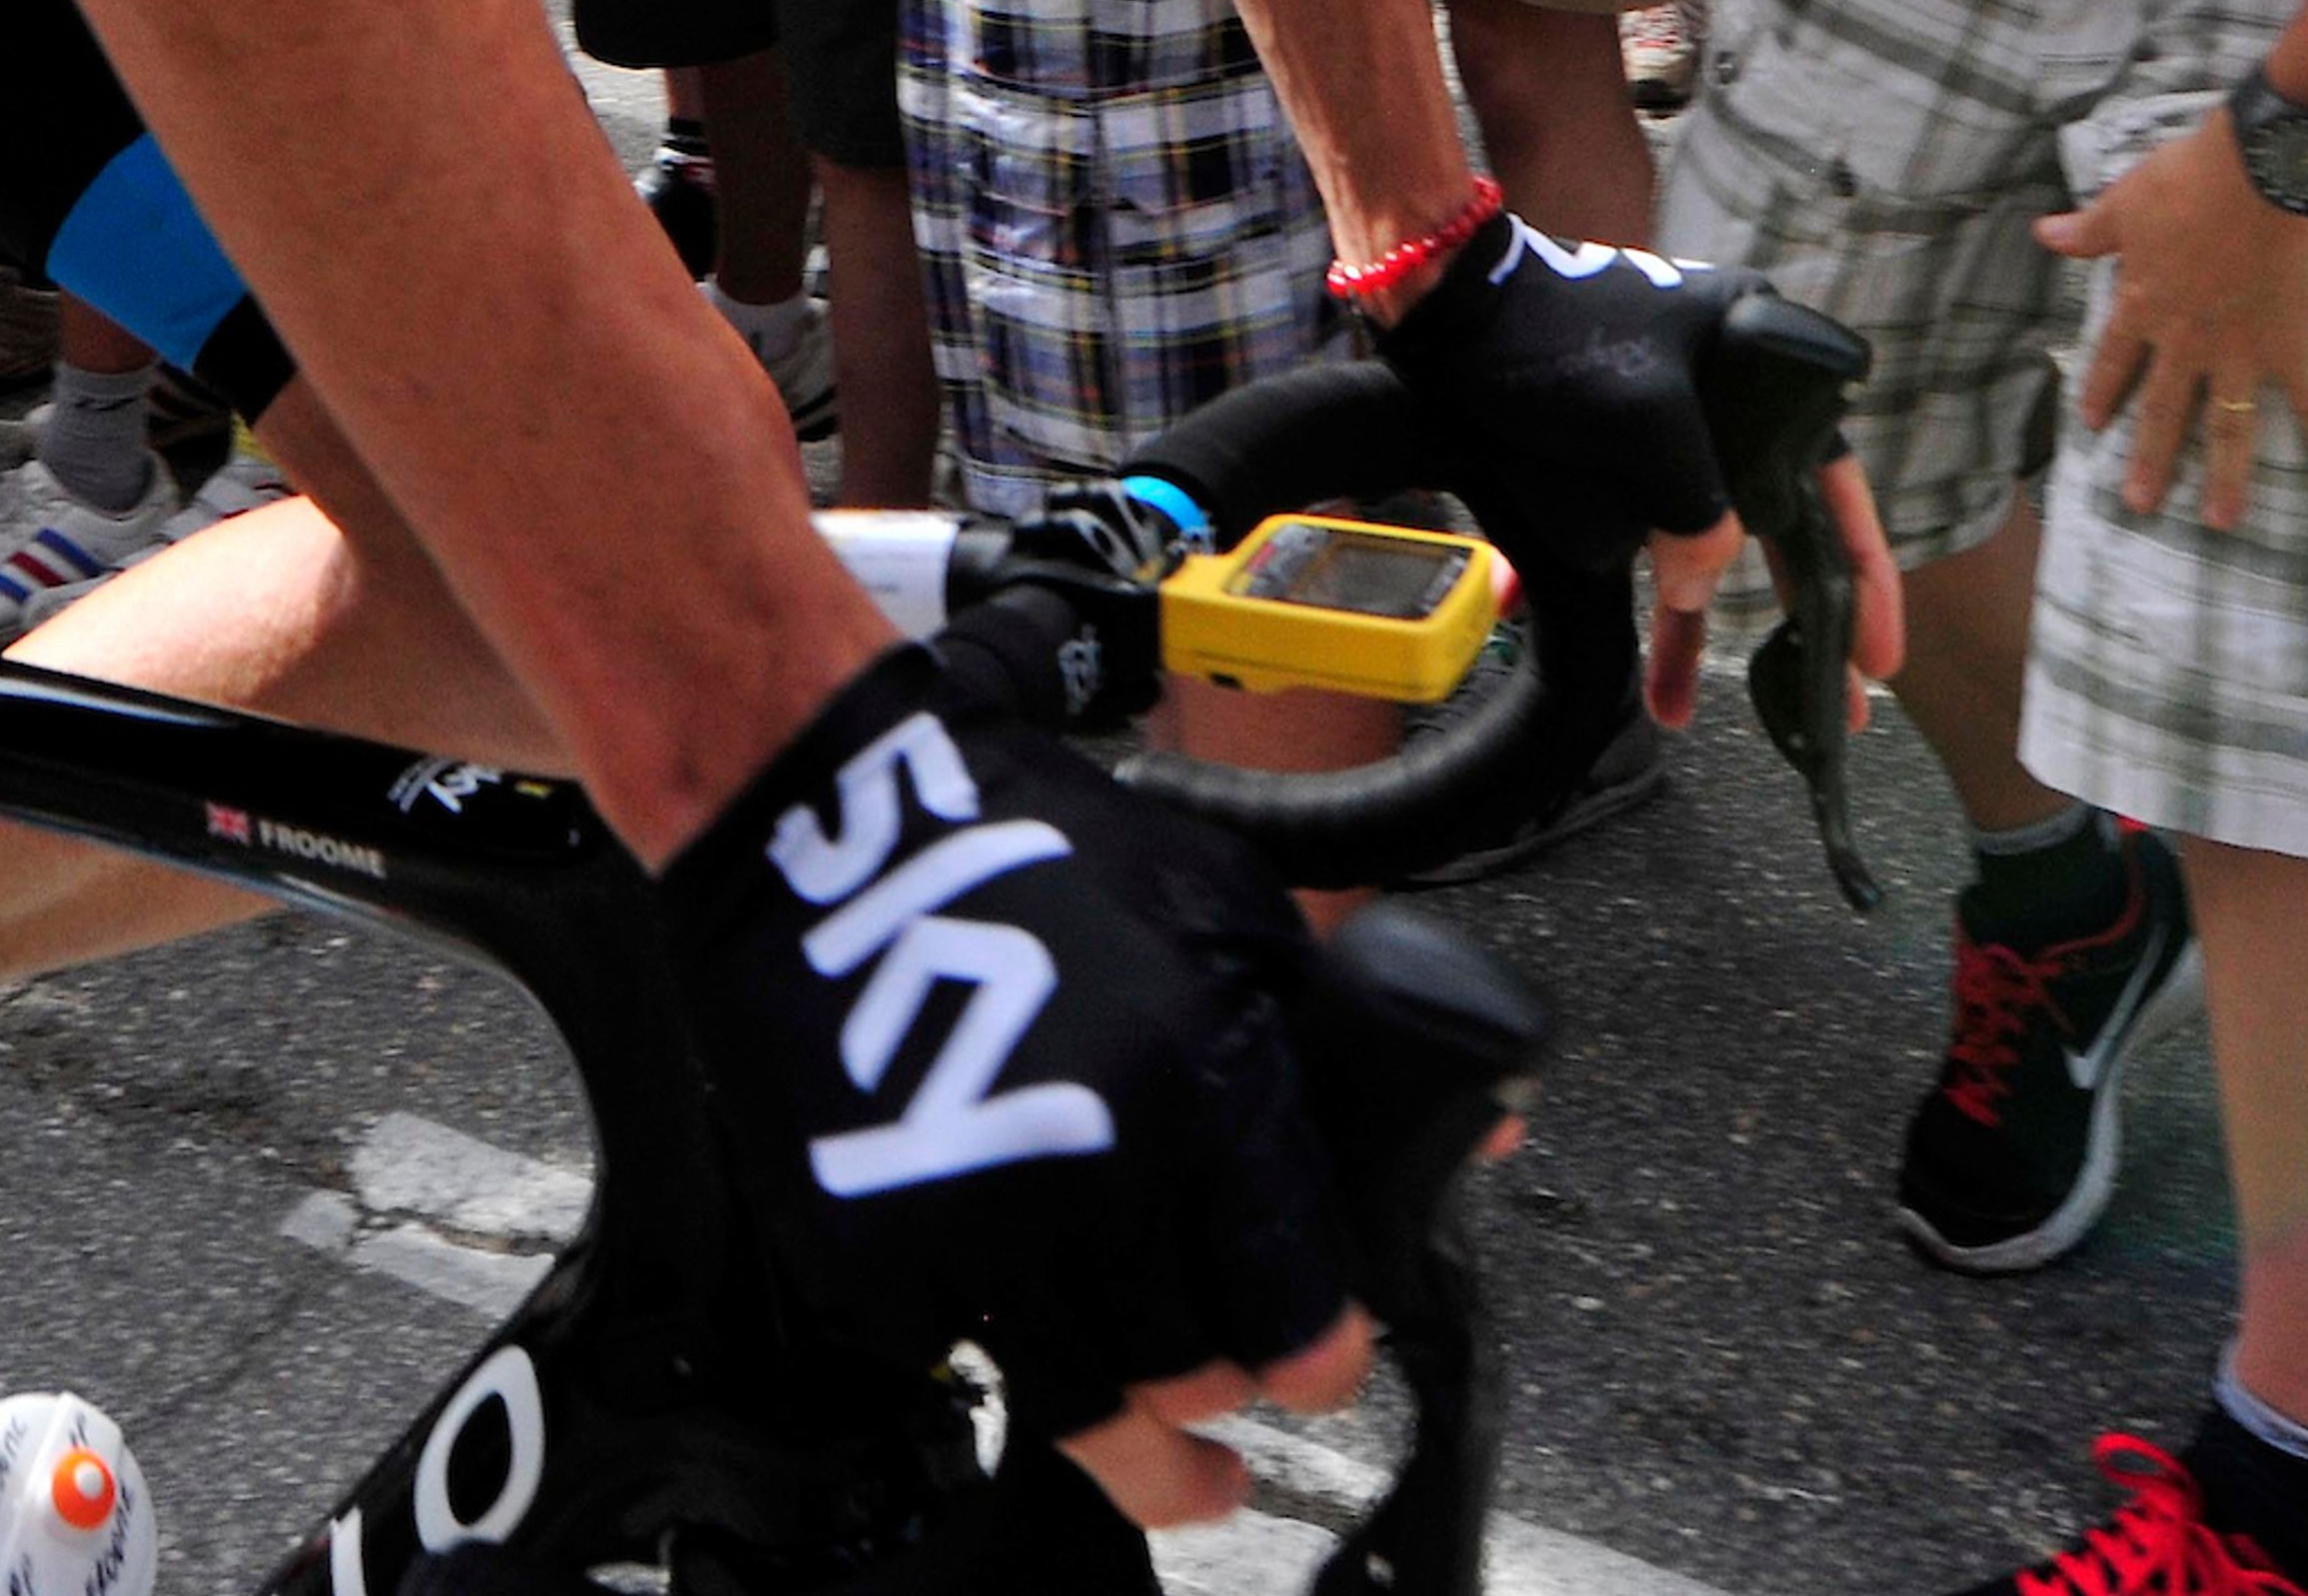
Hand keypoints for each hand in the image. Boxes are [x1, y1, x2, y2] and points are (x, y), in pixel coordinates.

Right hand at [658, 649, 1370, 1532]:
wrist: (831, 828)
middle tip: (1240, 1382)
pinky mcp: (877, 1252)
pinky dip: (1008, 1356)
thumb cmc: (1031, 846)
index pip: (1293, 1291)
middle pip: (1196, 1366)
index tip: (1322, 1367)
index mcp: (1197, 1078)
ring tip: (1190, 1478)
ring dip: (1149, 1456)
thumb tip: (1476, 1127)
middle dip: (1228, 1383)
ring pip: (1091, 1407)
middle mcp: (1097, 1166)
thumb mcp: (1220, 901)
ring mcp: (979, 1223)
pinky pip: (970, 1361)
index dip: (1320, 1352)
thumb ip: (1333, 1025)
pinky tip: (1034, 1321)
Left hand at [1377, 225, 1906, 734]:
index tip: (1878, 656)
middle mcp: (1730, 391)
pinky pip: (1646, 536)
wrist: (1448, 303)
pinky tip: (1618, 660)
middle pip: (1781, 523)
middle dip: (1800, 624)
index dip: (1863, 572)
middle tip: (1841, 711)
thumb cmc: (1551, 335)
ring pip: (1706, 543)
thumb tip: (1699, 587)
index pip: (1834, 477)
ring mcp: (1675, 424)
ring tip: (1682, 708)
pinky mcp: (1620, 453)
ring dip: (1693, 628)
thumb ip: (1692, 512)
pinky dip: (1637, 596)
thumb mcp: (1642, 418)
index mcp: (1760, 355)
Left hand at [2040, 109, 2307, 525]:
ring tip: (2220, 521)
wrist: (2259, 174)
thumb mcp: (2126, 201)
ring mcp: (2240, 353)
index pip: (2115, 357)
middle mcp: (2187, 341)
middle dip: (2149, 458)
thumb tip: (2043, 234)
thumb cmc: (2188, 179)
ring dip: (2224, 476)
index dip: (2101, 390)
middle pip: (2163, 409)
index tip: (2090, 426)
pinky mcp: (2293, 350)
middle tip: (2137, 504)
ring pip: (2227, 426)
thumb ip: (2089, 231)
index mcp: (2144, 303)